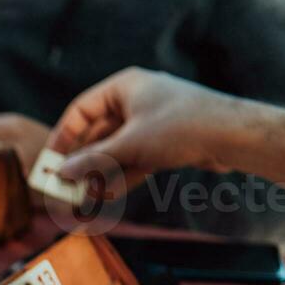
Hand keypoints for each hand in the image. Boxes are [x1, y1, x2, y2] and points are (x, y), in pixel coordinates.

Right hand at [48, 67, 243, 196]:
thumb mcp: (130, 145)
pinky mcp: (165, 141)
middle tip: (67, 186)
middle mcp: (136, 100)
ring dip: (101, 174)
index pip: (81, 111)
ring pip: (115, 150)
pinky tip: (110, 195)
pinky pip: (134, 158)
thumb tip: (61, 173)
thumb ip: (93, 160)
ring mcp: (151, 122)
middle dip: (83, 163)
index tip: (50, 161)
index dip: (63, 137)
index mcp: (124, 87)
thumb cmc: (182, 126)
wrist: (234, 136)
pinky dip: (122, 176)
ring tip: (88, 197)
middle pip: (98, 133)